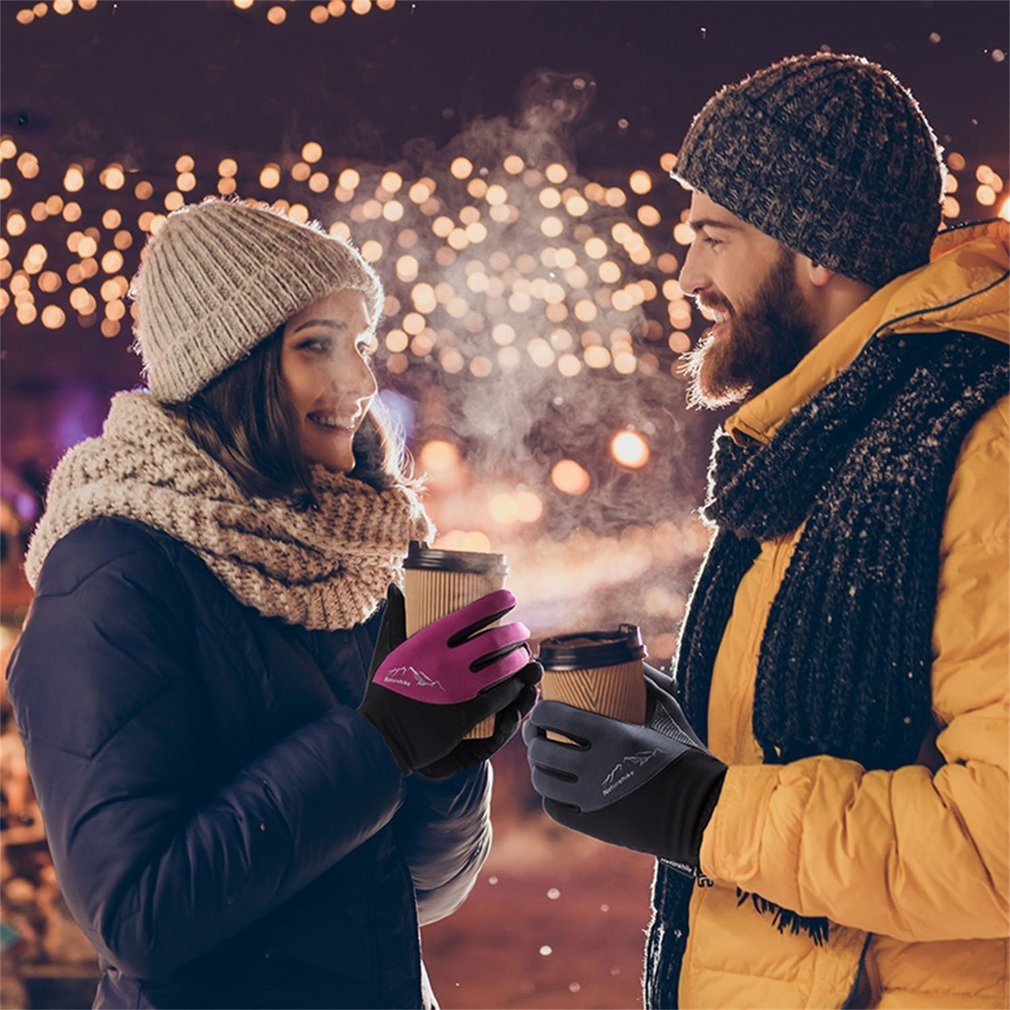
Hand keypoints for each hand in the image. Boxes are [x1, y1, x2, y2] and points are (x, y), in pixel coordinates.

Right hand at [360, 585, 531, 774]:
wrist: (381, 736)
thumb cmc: (383, 689)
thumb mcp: (385, 649)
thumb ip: (394, 616)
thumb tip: (395, 586)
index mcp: (428, 641)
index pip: (473, 613)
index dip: (498, 603)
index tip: (510, 599)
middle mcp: (446, 661)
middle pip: (496, 640)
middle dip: (515, 632)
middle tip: (521, 631)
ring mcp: (458, 688)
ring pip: (504, 667)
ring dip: (520, 659)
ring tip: (524, 655)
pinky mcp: (466, 714)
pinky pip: (501, 696)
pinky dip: (515, 688)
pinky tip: (519, 684)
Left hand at [523, 667, 725, 875]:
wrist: (701, 810)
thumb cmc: (686, 755)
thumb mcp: (669, 712)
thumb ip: (647, 683)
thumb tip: (630, 662)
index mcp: (613, 736)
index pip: (555, 716)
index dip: (540, 709)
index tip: (542, 706)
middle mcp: (597, 768)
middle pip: (542, 749)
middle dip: (533, 736)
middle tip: (536, 731)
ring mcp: (593, 800)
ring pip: (543, 780)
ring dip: (537, 766)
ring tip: (542, 758)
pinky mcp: (595, 825)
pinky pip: (555, 808)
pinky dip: (549, 794)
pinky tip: (554, 785)